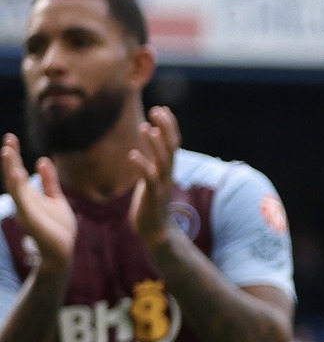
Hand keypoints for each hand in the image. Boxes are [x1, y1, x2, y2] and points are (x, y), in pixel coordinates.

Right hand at [0, 135, 74, 277]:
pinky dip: (18, 188)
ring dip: (9, 169)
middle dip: (10, 157)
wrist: (62, 251)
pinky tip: (16, 174)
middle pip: (13, 175)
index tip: (10, 137)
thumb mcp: (56, 198)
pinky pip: (22, 201)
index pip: (18, 170)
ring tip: (6, 151)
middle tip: (8, 138)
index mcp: (29, 194)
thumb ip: (49, 181)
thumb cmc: (58, 228)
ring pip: (14, 186)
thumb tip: (41, 160)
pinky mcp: (30, 219)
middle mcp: (23, 200)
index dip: (14, 154)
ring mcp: (25, 209)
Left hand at [128, 105, 181, 256]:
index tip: (162, 109)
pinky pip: (149, 178)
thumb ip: (151, 164)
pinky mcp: (152, 196)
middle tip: (156, 110)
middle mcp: (168, 174)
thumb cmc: (151, 205)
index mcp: (168, 169)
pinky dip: (142, 165)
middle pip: (171, 147)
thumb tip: (144, 153)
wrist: (156, 232)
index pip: (173, 143)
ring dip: (155, 143)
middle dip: (165, 128)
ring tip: (145, 127)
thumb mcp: (152, 180)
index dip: (169, 126)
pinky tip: (132, 154)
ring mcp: (162, 185)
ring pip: (162, 160)